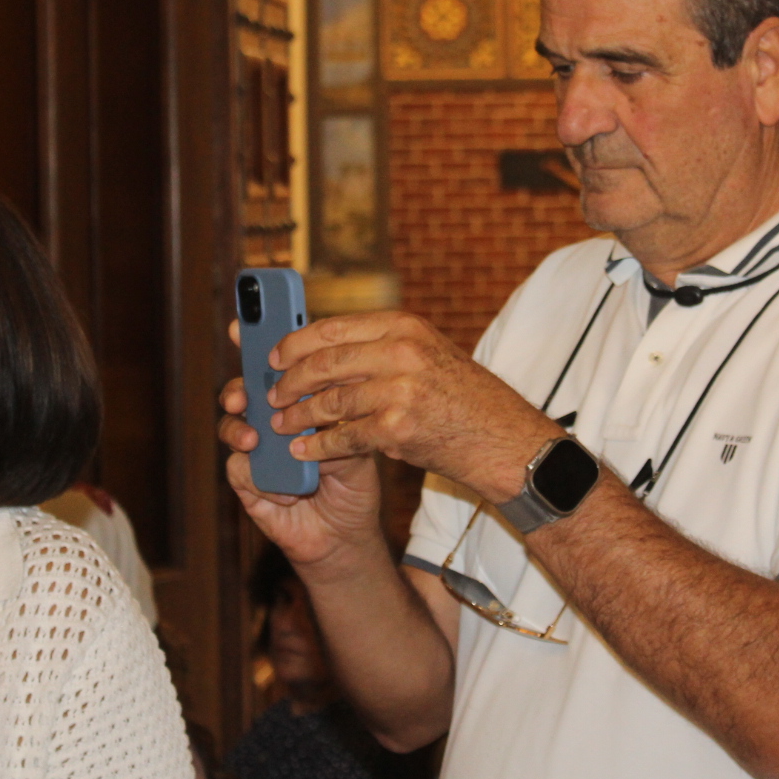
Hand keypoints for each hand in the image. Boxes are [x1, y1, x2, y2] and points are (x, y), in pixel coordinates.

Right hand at [218, 319, 386, 571]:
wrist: (347, 531)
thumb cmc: (353, 479)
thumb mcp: (358, 438)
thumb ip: (340, 413)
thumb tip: (321, 390)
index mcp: (299, 400)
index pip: (275, 366)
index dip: (254, 343)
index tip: (240, 326)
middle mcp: (271, 419)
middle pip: (243, 390)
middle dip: (239, 386)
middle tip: (245, 393)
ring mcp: (256, 450)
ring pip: (231, 427)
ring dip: (239, 429)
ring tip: (255, 438)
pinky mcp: (247, 483)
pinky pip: (239, 469)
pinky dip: (261, 476)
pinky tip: (288, 488)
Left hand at [265, 311, 559, 502]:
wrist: (508, 442)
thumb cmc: (467, 401)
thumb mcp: (430, 356)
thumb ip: (383, 349)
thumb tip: (325, 352)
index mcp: (405, 326)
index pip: (333, 327)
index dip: (295, 343)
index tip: (273, 356)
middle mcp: (401, 351)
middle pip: (324, 362)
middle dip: (288, 381)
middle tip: (270, 395)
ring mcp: (400, 390)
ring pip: (329, 401)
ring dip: (298, 416)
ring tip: (280, 426)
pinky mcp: (398, 428)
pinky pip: (343, 437)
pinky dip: (318, 446)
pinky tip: (303, 451)